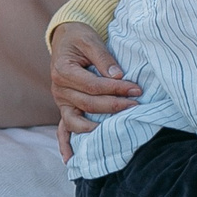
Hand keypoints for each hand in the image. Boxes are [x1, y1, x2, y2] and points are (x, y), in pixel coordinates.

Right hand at [51, 25, 140, 159]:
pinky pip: (62, 129)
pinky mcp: (65, 108)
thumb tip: (118, 77)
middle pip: (88, 104)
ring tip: (118, 128)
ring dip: (97, 127)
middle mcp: (59, 89)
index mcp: (63, 71)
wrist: (65, 38)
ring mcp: (61, 101)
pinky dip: (65, 145)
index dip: (115, 89)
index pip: (93, 86)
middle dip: (115, 105)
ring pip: (77, 120)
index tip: (136, 90)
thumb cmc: (79, 37)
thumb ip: (103, 58)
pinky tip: (71, 159)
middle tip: (136, 104)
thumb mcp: (90, 40)